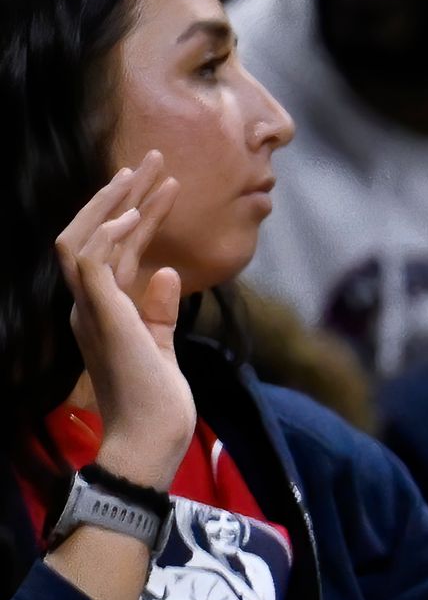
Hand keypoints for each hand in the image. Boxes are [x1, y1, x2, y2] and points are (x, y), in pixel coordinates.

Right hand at [58, 154, 194, 484]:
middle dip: (123, 194)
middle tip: (153, 160)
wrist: (150, 440)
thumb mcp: (163, 347)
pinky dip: (110, 235)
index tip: (165, 185)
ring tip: (143, 172)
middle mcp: (88, 303)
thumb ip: (161, 311)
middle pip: (96, 234)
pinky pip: (92, 261)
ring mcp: (89, 308)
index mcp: (102, 309)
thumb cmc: (158, 404)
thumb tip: (170, 273)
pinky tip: (132, 214)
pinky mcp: (101, 315)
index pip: (116, 250)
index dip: (138, 216)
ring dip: (114, 202)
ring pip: (84, 237)